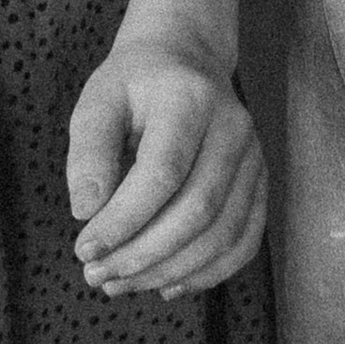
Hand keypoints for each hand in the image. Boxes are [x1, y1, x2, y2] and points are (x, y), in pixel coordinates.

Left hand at [67, 40, 267, 295]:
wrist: (188, 57)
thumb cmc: (135, 84)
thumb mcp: (98, 100)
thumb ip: (88, 152)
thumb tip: (86, 212)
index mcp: (189, 99)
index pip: (162, 173)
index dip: (123, 220)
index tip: (83, 250)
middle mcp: (233, 128)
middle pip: (198, 209)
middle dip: (143, 255)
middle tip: (96, 276)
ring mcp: (254, 156)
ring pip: (224, 232)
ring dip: (170, 271)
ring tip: (120, 285)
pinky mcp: (261, 180)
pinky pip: (245, 239)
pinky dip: (209, 273)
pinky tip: (167, 286)